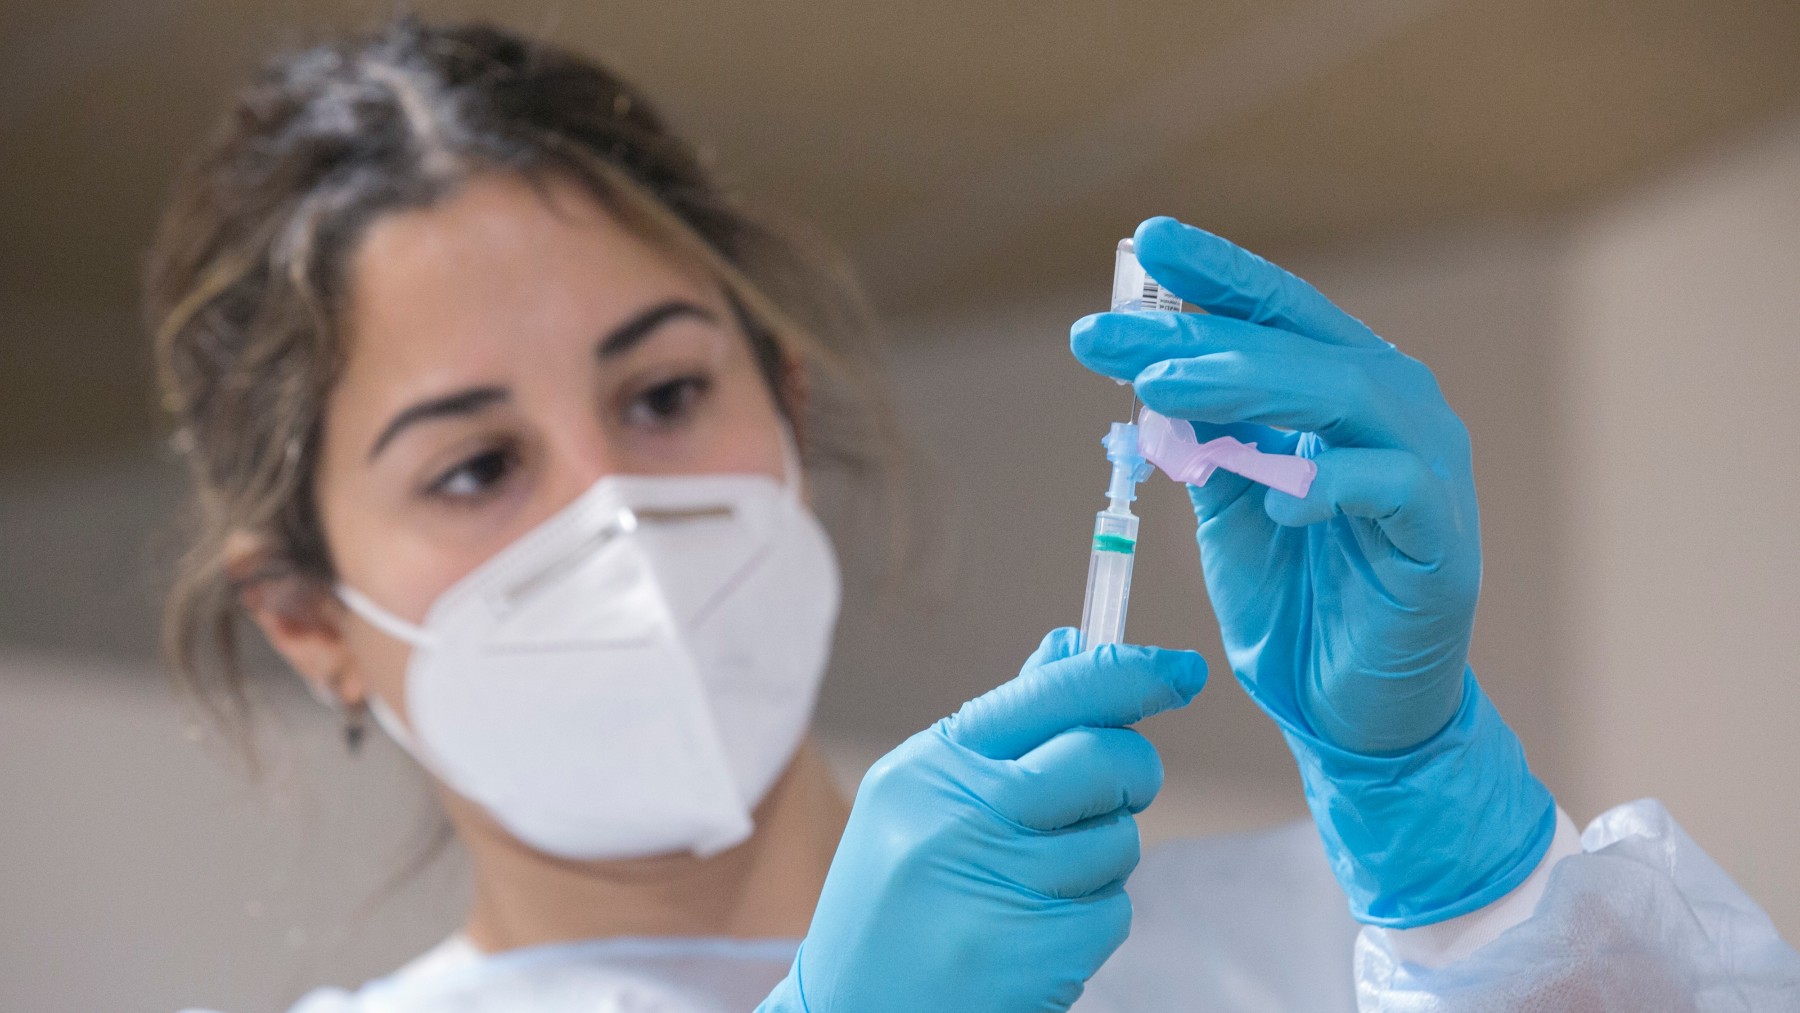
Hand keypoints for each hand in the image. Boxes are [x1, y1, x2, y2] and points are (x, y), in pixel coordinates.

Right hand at [759, 629, 1206, 1012]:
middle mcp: (964, 815)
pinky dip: (1089, 918)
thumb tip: (1073, 647)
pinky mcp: (1042, 947)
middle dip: (1130, 772)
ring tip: (1032, 882)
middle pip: (1105, 759)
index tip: (1180, 671)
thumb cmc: (892, 902)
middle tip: (1113, 791)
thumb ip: (1004, 727)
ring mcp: (1004, 883)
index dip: (1130, 674)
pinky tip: (1033, 930)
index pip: (1054, 695)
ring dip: (1099, 859)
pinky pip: (1114, 910)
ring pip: (1120, 840)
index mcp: (933, 766)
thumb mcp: (922, 799)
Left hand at [1073, 216, 1477, 753]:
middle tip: (1106, 333)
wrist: (1349, 706)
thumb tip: (1152, 373)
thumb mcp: (1228, 506)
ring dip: (1248, 385)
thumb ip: (1204, 439)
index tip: (1147, 240)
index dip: (1215, 273)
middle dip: (1194, 332)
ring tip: (1166, 388)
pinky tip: (1276, 500)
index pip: (1277, 311)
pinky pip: (1390, 488)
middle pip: (1293, 343)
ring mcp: (1426, 466)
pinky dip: (1328, 485)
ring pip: (1344, 394)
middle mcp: (1395, 407)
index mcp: (1344, 387)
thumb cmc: (1295, 596)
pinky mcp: (1440, 535)